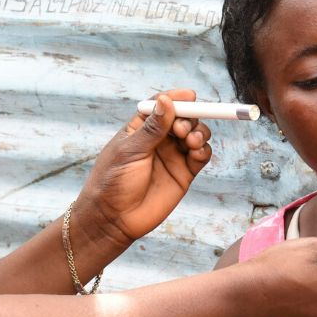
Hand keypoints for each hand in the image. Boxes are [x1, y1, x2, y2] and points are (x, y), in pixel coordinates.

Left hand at [78, 90, 212, 243]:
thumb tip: (166, 101)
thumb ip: (151, 128)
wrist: (114, 219)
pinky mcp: (184, 173)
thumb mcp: (129, 151)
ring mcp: (173, 155)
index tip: (190, 96)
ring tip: (191, 141)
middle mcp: (159, 139)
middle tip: (182, 129)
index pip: (162, 105)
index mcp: (141, 127)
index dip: (177, 99)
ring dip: (199, 132)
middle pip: (183, 117)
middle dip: (189, 117)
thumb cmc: (113, 182)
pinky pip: (201, 156)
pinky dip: (204, 150)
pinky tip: (197, 152)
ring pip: (195, 134)